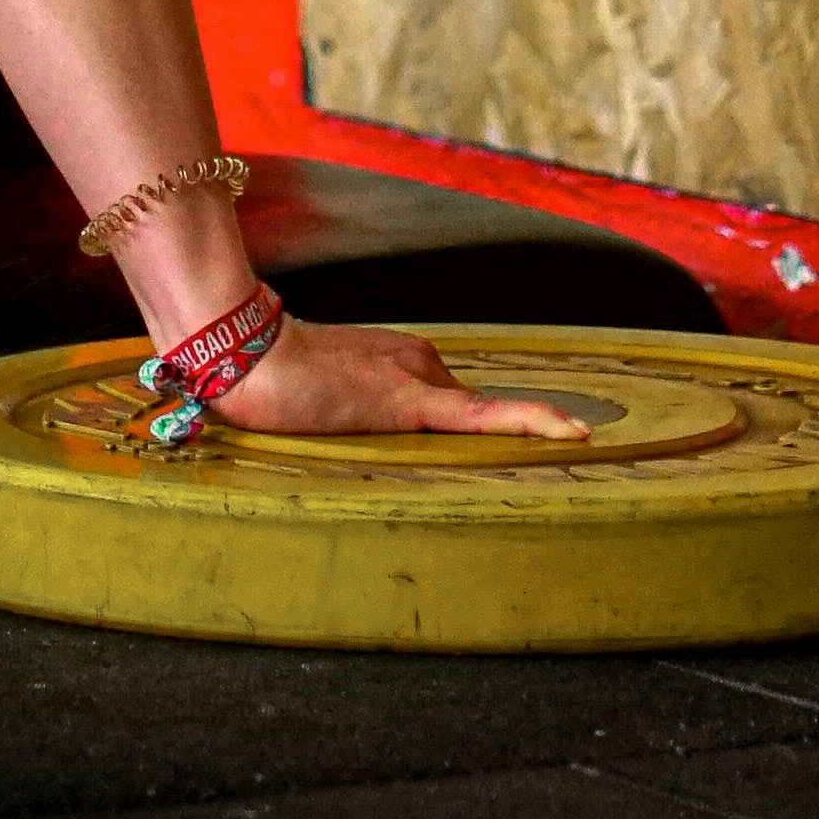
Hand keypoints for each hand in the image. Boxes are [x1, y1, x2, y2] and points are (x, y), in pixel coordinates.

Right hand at [215, 315, 581, 442]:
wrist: (246, 357)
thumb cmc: (267, 378)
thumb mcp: (317, 395)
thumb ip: (347, 409)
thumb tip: (350, 430)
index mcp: (398, 358)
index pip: (450, 397)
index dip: (483, 422)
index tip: (536, 432)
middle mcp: (417, 360)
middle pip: (462, 412)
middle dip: (473, 440)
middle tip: (507, 461)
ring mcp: (418, 379)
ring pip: (474, 417)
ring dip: (506, 436)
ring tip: (543, 447)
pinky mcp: (413, 402)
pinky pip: (484, 416)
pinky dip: (531, 422)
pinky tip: (572, 434)